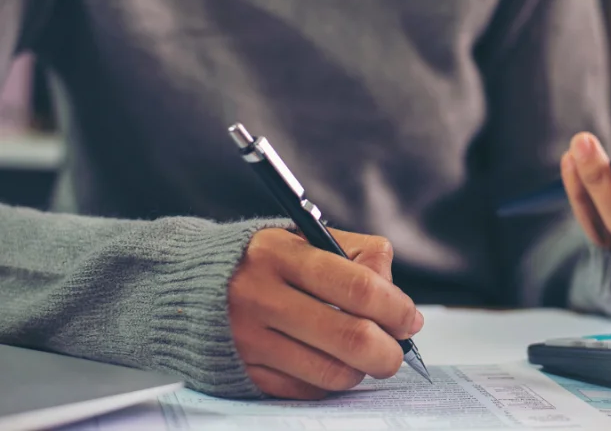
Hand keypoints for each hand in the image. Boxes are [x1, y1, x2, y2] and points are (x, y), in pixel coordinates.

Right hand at [228, 228, 423, 398]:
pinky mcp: (242, 372)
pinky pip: (305, 390)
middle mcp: (260, 296)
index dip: (395, 308)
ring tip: (361, 355)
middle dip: (388, 351)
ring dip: (361, 369)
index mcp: (281, 254)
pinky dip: (329, 382)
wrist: (182, 284)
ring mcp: (248, 339)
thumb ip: (356, 256)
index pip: (358, 286)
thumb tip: (397, 299)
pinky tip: (327, 362)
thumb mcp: (303, 237)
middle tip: (396, 349)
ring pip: (332, 372)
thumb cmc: (259, 260)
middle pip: (351, 338)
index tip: (409, 318)